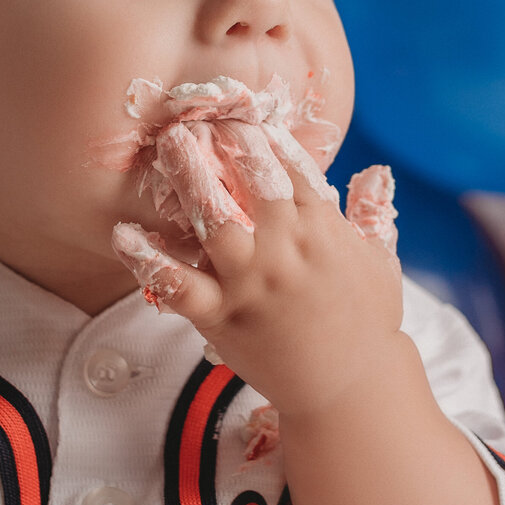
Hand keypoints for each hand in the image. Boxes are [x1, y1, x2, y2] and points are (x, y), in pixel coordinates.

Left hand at [113, 123, 402, 415]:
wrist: (351, 391)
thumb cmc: (369, 325)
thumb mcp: (382, 263)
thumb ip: (373, 214)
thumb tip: (377, 172)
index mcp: (324, 231)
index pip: (292, 168)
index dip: (265, 136)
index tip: (241, 114)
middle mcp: (287, 250)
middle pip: (253, 182)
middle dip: (228, 144)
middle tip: (199, 116)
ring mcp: (252, 284)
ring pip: (215, 221)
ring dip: (191, 178)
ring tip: (169, 144)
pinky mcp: (222, 318)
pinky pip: (178, 284)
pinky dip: (148, 259)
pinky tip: (122, 234)